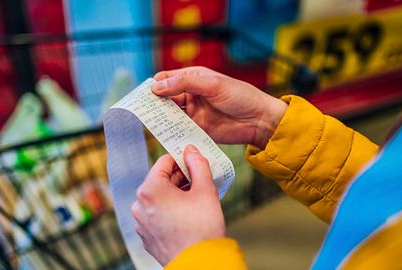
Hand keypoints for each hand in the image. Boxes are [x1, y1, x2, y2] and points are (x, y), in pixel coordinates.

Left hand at [132, 145, 224, 264]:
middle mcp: (139, 204)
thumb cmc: (202, 228)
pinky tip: (186, 217)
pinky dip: (169, 211)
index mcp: (150, 189)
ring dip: (175, 195)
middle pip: (160, 180)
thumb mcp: (205, 190)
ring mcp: (141, 222)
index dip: (182, 160)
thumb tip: (191, 150)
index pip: (164, 161)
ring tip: (195, 201)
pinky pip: (156, 214)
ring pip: (158, 198)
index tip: (195, 163)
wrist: (199, 264)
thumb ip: (198, 164)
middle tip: (199, 182)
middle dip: (180, 179)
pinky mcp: (146, 236)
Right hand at [152, 66, 287, 148]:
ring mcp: (192, 113)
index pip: (166, 79)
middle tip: (142, 111)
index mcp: (193, 79)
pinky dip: (171, 132)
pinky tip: (164, 135)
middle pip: (164, 98)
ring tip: (150, 124)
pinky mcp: (197, 130)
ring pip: (169, 115)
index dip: (154, 85)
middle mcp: (190, 95)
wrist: (259, 120)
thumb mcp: (212, 84)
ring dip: (160, 119)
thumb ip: (184, 83)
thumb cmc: (240, 96)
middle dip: (153, 104)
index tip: (143, 95)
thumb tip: (156, 87)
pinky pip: (179, 130)